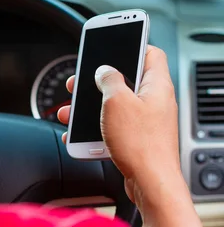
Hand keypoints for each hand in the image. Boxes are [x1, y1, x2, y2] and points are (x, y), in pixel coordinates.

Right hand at [58, 46, 181, 206]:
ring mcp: (147, 123)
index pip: (150, 52)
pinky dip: (96, 129)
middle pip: (126, 80)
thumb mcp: (116, 102)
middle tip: (81, 80)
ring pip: (115, 107)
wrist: (150, 184)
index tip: (114, 42)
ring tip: (70, 111)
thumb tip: (104, 71)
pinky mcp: (138, 141)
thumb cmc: (140, 145)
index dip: (132, 44)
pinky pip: (113, 128)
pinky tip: (81, 136)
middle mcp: (154, 102)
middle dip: (99, 81)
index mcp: (156, 85)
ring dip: (91, 108)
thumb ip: (109, 79)